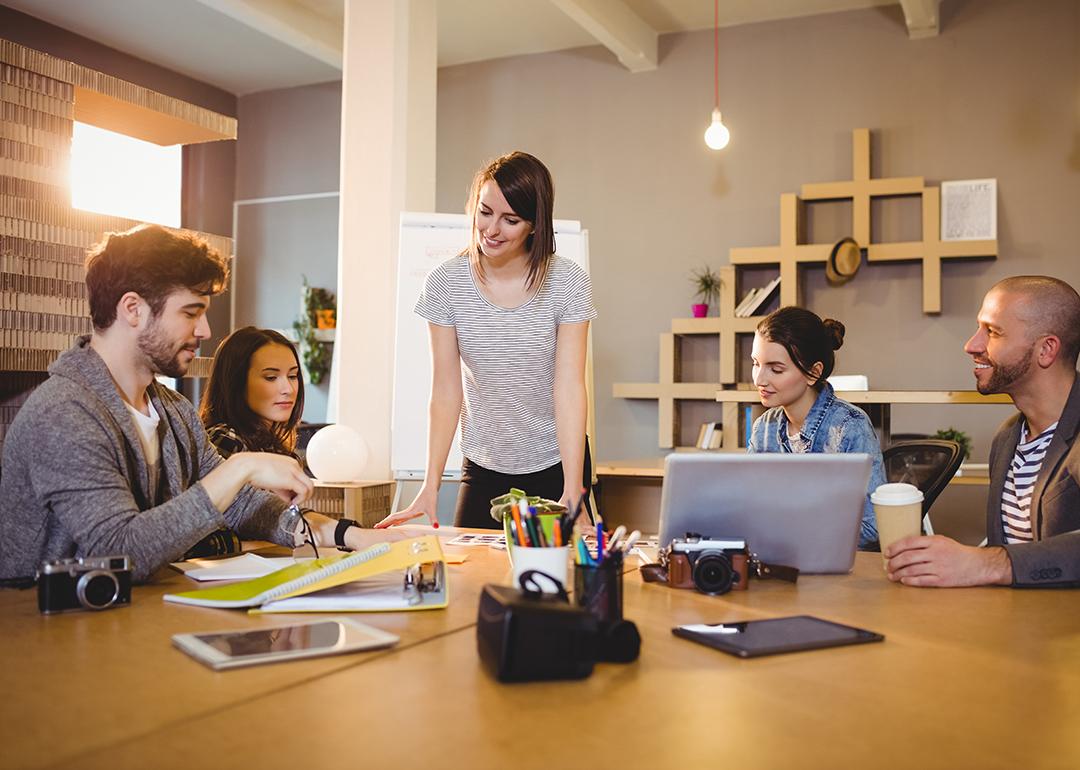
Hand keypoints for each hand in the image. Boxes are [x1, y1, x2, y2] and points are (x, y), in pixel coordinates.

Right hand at [236, 453, 313, 504]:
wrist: (246, 466)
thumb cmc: (254, 469)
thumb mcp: (270, 477)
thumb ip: (280, 486)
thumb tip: (286, 496)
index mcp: (289, 462)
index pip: (300, 477)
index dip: (296, 488)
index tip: (290, 495)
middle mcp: (294, 465)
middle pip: (307, 481)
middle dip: (302, 493)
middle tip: (295, 501)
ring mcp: (293, 472)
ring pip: (310, 486)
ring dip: (304, 498)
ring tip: (294, 503)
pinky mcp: (290, 480)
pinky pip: (304, 491)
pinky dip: (300, 499)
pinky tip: (292, 503)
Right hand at [374, 486, 438, 527]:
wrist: (431, 487)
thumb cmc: (430, 495)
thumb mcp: (432, 509)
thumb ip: (434, 519)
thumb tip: (435, 526)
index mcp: (409, 511)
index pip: (394, 518)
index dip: (386, 522)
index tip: (378, 526)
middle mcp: (408, 511)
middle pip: (393, 518)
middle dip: (384, 523)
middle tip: (376, 527)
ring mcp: (410, 511)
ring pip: (397, 517)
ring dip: (390, 522)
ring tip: (383, 527)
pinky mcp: (414, 510)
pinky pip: (402, 517)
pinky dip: (397, 521)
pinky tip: (397, 524)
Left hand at [885, 535, 1012, 586]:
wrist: (978, 565)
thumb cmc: (960, 553)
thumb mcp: (942, 541)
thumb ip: (925, 543)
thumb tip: (905, 547)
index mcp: (934, 541)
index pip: (908, 542)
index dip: (895, 548)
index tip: (887, 552)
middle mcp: (935, 553)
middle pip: (907, 557)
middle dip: (893, 563)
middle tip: (888, 566)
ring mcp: (938, 567)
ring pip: (911, 570)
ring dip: (899, 574)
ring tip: (893, 575)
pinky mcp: (942, 580)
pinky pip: (921, 580)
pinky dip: (910, 581)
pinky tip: (904, 580)